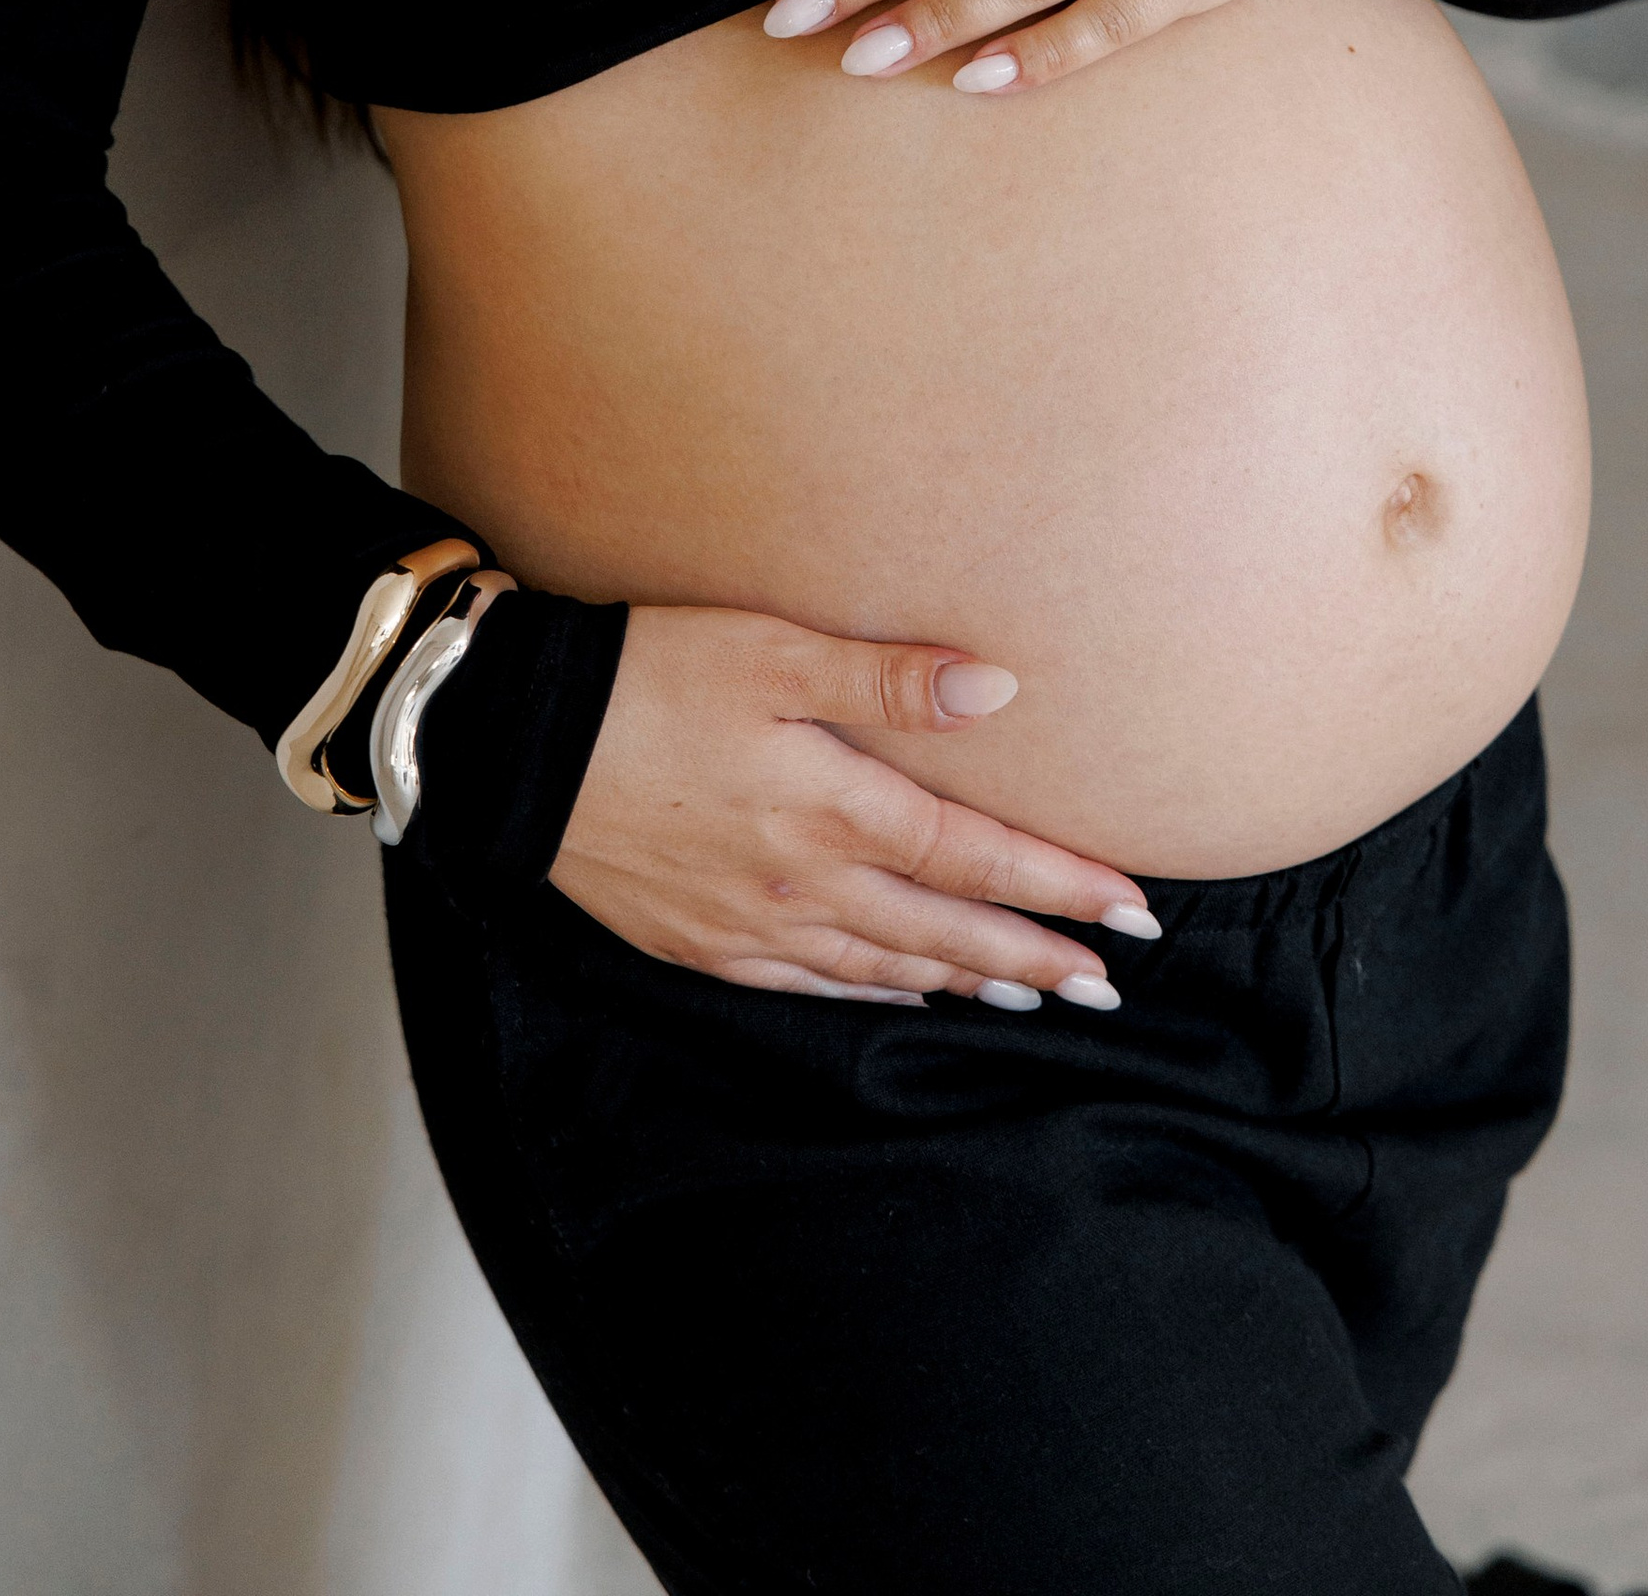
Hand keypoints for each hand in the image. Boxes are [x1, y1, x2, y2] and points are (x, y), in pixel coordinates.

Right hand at [549, 603, 1158, 1006]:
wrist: (514, 746)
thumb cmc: (649, 673)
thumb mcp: (773, 651)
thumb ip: (889, 678)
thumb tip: (1001, 687)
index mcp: (831, 809)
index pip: (974, 857)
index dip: (1060, 886)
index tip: (1133, 912)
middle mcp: (802, 884)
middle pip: (944, 930)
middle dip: (1034, 957)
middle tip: (1108, 985)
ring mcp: (749, 925)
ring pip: (884, 966)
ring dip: (965, 981)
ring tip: (1030, 997)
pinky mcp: (698, 942)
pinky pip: (810, 982)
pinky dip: (872, 989)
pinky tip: (899, 989)